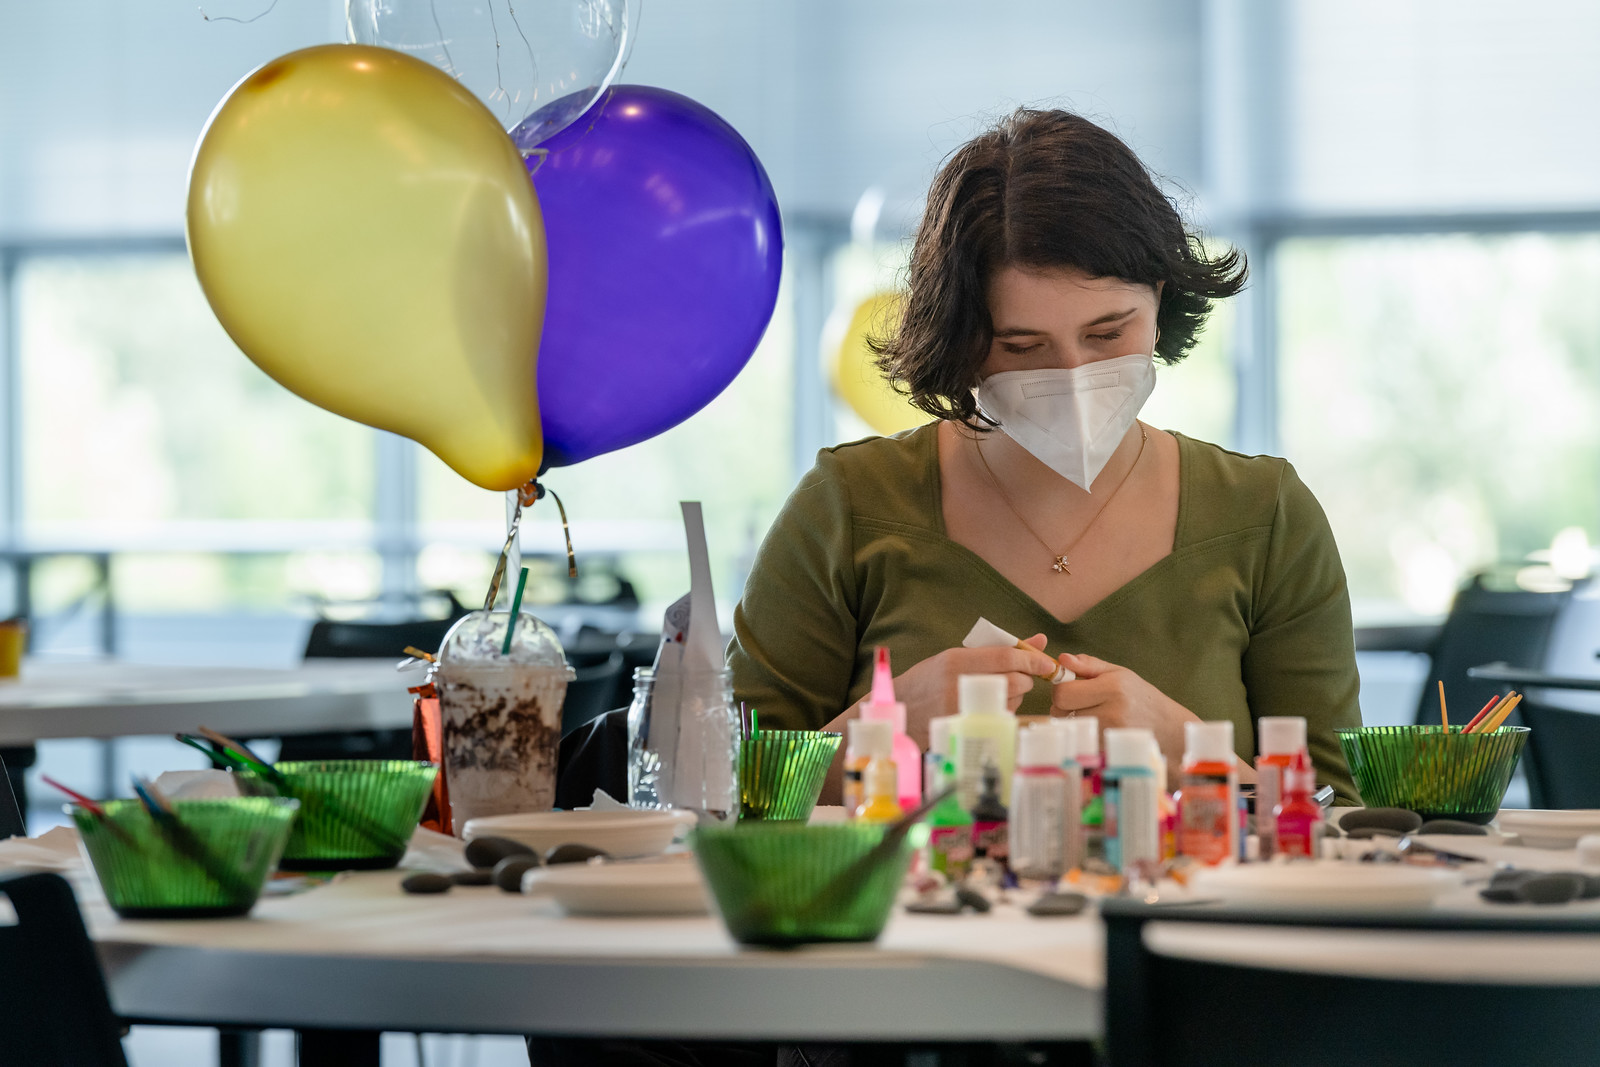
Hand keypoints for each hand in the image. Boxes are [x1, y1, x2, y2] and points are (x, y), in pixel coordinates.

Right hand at [892, 635, 1058, 747]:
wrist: (902, 709)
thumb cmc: (930, 678)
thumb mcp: (957, 656)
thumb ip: (998, 648)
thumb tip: (1040, 639)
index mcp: (956, 661)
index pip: (1006, 657)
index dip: (1032, 659)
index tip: (1047, 663)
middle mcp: (960, 685)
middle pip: (1014, 681)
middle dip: (1027, 678)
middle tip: (1024, 676)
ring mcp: (964, 710)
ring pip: (1012, 700)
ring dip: (1017, 694)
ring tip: (999, 688)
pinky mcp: (968, 727)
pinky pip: (1001, 716)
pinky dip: (1006, 709)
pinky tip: (991, 704)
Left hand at [1050, 653, 1200, 776]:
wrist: (1168, 729)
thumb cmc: (1141, 697)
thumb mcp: (1119, 673)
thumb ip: (1089, 665)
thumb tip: (1062, 658)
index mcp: (1112, 688)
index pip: (1063, 693)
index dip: (1061, 689)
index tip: (1070, 687)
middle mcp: (1110, 712)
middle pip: (1060, 711)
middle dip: (1063, 706)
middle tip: (1080, 702)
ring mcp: (1108, 735)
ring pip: (1068, 727)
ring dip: (1072, 721)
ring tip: (1093, 715)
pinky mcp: (1108, 750)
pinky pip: (1080, 740)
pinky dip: (1083, 735)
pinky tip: (1098, 729)